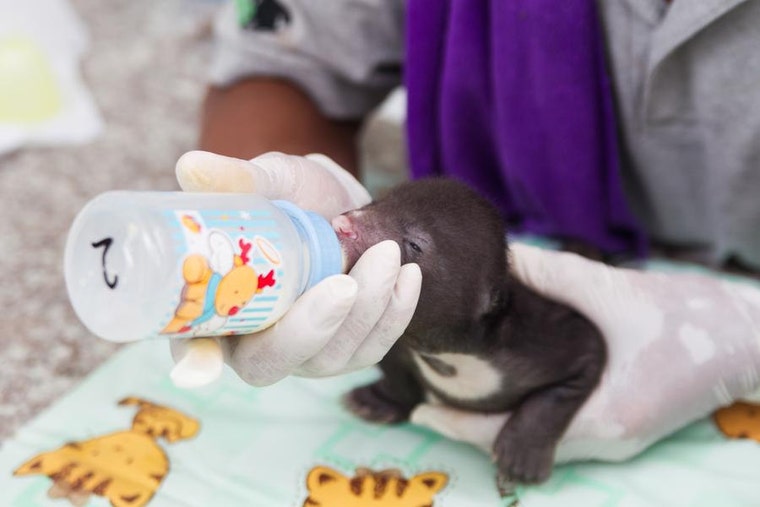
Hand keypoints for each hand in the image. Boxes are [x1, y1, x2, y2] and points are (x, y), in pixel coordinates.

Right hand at [170, 151, 420, 387]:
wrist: (347, 205)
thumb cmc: (296, 195)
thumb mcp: (271, 181)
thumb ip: (238, 180)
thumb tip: (194, 166)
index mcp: (215, 304)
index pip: (189, 344)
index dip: (192, 359)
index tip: (200, 364)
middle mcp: (254, 340)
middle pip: (268, 363)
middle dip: (310, 330)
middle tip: (343, 285)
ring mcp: (304, 353)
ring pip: (329, 358)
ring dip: (365, 311)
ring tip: (388, 254)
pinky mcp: (348, 350)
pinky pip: (371, 347)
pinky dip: (394, 314)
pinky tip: (409, 276)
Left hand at [411, 244, 759, 463]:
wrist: (747, 338)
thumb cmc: (688, 318)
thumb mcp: (613, 293)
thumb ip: (551, 276)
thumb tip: (501, 259)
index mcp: (602, 418)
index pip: (512, 436)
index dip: (461, 425)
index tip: (420, 410)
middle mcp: (607, 441)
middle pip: (520, 443)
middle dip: (472, 424)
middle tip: (426, 397)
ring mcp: (617, 438)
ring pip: (539, 438)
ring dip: (497, 420)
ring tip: (455, 391)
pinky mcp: (623, 425)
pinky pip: (560, 428)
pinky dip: (527, 413)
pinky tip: (506, 388)